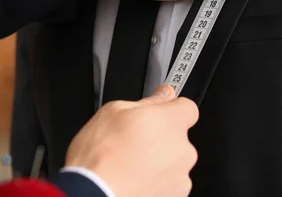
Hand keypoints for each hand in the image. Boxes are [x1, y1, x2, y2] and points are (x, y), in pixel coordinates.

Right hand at [65, 85, 198, 196]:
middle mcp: (183, 150)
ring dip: (158, 160)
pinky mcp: (175, 196)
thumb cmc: (101, 157)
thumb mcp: (115, 112)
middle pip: (178, 136)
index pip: (187, 107)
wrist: (94, 194)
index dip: (171, 108)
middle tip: (133, 140)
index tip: (159, 111)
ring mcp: (181, 177)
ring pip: (173, 161)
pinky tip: (133, 178)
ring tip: (129, 163)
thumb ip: (148, 101)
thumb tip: (163, 95)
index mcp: (171, 122)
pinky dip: (155, 180)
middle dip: (160, 136)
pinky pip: (168, 182)